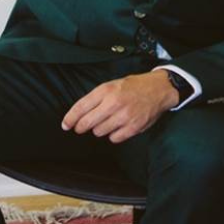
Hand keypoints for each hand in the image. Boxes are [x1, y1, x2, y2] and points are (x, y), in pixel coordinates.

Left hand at [61, 70, 177, 143]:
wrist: (158, 89)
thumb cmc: (132, 87)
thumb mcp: (111, 85)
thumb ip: (96, 98)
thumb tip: (79, 114)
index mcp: (106, 90)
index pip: (81, 107)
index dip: (70, 118)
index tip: (65, 125)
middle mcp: (113, 103)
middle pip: (87, 123)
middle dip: (81, 127)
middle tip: (79, 127)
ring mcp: (124, 116)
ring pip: (99, 132)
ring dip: (99, 129)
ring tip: (107, 121)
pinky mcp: (133, 128)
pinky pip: (114, 138)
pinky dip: (113, 135)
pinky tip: (117, 127)